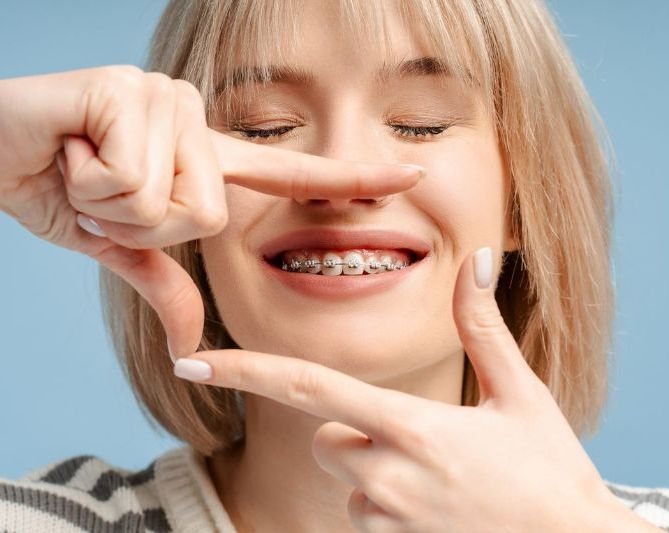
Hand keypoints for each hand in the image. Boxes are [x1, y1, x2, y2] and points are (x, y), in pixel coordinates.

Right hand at [0, 65, 424, 356]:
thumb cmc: (59, 188)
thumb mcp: (121, 246)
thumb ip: (165, 281)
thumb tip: (190, 339)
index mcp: (209, 160)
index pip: (297, 173)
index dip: (357, 178)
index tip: (414, 178)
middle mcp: (200, 123)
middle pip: (213, 217)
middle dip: (145, 225)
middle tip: (101, 190)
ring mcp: (171, 102)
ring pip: (176, 203)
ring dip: (112, 206)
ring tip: (85, 167)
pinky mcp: (133, 92)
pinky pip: (136, 182)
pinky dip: (89, 186)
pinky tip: (72, 149)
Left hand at [173, 248, 620, 531]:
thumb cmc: (549, 472)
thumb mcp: (520, 394)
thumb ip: (482, 326)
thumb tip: (479, 259)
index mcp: (411, 426)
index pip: (307, 387)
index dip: (244, 369)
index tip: (190, 360)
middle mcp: (387, 477)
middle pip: (327, 439)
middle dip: (353, 432)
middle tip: (421, 438)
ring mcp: (387, 521)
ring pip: (346, 481)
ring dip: (376, 473)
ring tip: (441, 479)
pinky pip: (364, 519)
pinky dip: (386, 509)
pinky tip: (438, 508)